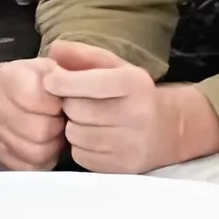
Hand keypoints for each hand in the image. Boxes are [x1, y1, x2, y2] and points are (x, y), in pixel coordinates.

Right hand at [0, 55, 65, 169]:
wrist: (70, 105)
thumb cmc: (76, 86)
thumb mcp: (84, 64)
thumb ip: (76, 56)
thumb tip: (57, 52)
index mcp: (12, 73)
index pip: (30, 95)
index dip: (54, 103)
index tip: (66, 102)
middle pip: (33, 129)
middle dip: (56, 127)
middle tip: (64, 120)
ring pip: (30, 150)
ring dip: (51, 145)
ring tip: (58, 133)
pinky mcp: (1, 151)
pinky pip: (24, 166)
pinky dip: (42, 160)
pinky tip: (49, 148)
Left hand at [42, 39, 191, 173]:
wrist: (167, 129)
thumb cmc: (132, 92)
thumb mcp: (114, 66)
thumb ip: (82, 55)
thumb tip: (53, 50)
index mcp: (133, 83)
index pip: (88, 83)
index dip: (63, 82)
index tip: (50, 81)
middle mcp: (136, 115)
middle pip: (76, 110)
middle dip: (69, 104)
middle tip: (77, 102)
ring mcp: (130, 145)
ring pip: (74, 135)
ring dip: (72, 126)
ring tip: (87, 120)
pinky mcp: (122, 167)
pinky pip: (80, 155)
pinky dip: (79, 146)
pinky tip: (93, 137)